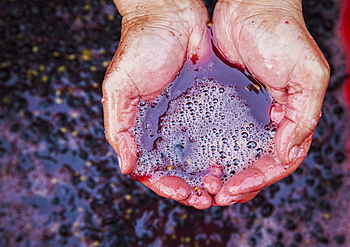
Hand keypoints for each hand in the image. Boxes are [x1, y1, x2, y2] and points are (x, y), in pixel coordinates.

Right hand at [102, 0, 213, 208]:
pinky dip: (220, 150)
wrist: (170, 16)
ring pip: (197, 156)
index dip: (167, 186)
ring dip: (207, 173)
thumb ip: (119, 128)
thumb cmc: (139, 47)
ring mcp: (185, 117)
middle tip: (209, 196)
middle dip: (191, 186)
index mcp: (141, 127)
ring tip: (222, 183)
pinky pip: (214, 133)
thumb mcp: (119, 87)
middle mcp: (164, 127)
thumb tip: (127, 166)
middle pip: (177, 169)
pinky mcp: (206, 104)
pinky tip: (230, 158)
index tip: (185, 194)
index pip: (152, 169)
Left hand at [212, 0, 329, 204]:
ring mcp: (248, 114)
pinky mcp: (227, 104)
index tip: (234, 188)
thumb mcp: (306, 74)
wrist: (249, 8)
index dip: (259, 179)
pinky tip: (199, 160)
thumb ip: (304, 115)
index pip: (279, 162)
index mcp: (292, 118)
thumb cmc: (282, 35)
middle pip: (257, 164)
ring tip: (205, 184)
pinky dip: (212, 152)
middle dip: (239, 183)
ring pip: (238, 154)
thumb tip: (288, 153)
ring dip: (225, 173)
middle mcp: (270, 121)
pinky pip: (220, 135)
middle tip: (216, 194)